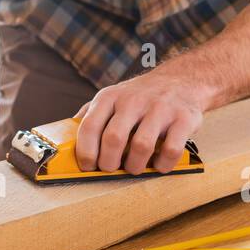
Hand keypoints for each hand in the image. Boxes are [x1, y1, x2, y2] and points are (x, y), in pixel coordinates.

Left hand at [74, 66, 209, 174]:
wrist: (182, 79)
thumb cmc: (140, 97)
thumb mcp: (112, 97)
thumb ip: (91, 115)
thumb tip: (66, 139)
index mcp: (109, 97)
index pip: (89, 127)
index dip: (85, 153)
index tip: (87, 167)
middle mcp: (133, 100)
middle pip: (113, 139)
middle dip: (109, 163)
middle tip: (111, 169)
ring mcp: (159, 109)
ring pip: (141, 147)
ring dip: (135, 166)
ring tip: (135, 168)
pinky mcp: (183, 119)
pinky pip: (170, 150)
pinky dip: (163, 165)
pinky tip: (159, 165)